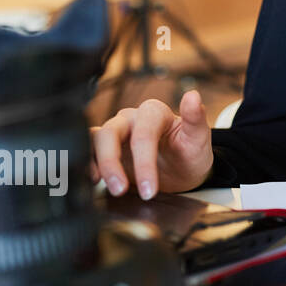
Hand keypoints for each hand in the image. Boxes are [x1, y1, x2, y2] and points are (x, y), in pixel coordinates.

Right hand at [90, 89, 213, 198]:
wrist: (183, 168)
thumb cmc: (190, 151)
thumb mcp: (199, 139)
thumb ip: (195, 119)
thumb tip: (193, 95)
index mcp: (154, 112)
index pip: (143, 135)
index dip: (144, 163)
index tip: (150, 188)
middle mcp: (131, 118)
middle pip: (110, 133)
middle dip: (112, 163)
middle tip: (120, 190)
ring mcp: (116, 132)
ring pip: (94, 140)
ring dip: (98, 165)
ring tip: (108, 188)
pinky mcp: (104, 148)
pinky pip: (87, 150)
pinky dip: (86, 163)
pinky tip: (92, 180)